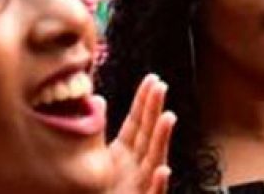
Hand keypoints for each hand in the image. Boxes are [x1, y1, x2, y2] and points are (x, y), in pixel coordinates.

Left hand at [107, 74, 175, 193]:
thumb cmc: (98, 192)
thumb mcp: (95, 160)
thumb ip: (98, 131)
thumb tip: (96, 101)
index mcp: (125, 155)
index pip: (137, 123)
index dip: (145, 102)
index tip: (152, 80)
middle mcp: (136, 168)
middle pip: (148, 135)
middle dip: (155, 111)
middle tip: (161, 87)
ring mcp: (140, 187)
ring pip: (154, 160)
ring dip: (162, 139)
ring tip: (168, 118)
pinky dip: (159, 184)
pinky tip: (163, 170)